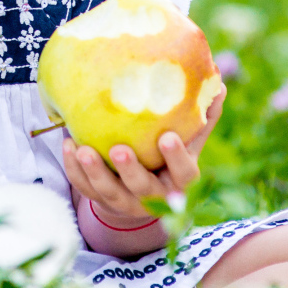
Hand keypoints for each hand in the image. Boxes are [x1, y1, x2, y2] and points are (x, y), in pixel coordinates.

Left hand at [62, 94, 222, 225]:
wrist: (142, 194)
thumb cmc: (168, 158)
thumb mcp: (188, 141)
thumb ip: (201, 117)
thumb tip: (218, 83)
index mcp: (180, 181)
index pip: (184, 174)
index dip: (176, 158)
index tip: (166, 138)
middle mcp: (154, 198)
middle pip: (143, 189)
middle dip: (130, 171)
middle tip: (119, 150)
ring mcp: (126, 203)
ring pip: (110, 193)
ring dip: (95, 173)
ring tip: (82, 150)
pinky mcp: (102, 202)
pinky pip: (86, 189)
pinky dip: (75, 171)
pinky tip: (68, 146)